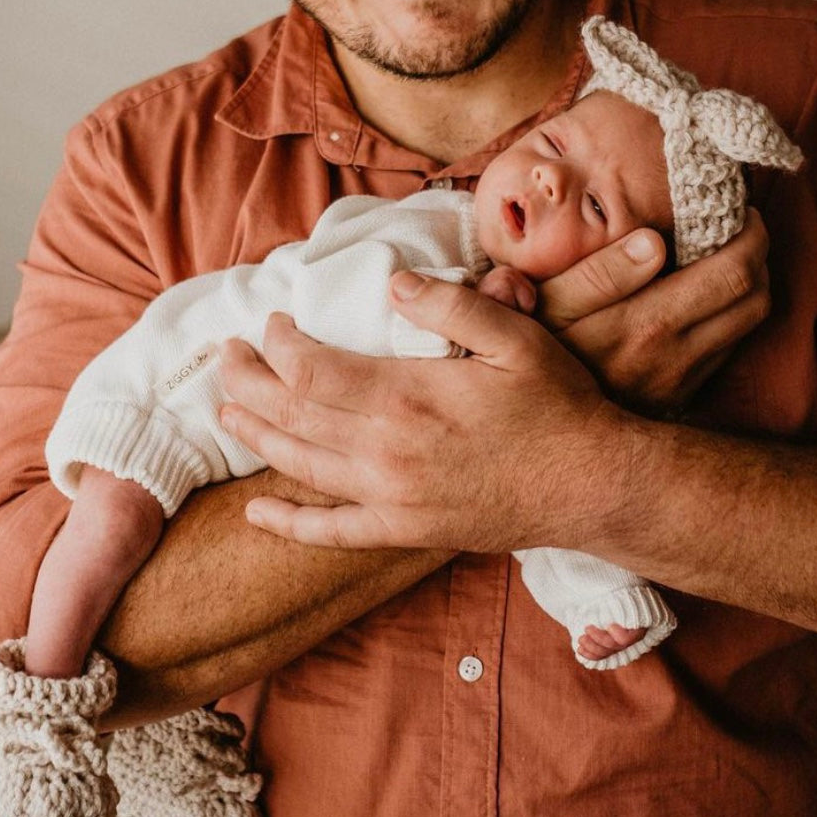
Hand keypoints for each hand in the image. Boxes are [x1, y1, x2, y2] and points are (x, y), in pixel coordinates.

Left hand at [218, 273, 622, 549]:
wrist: (590, 485)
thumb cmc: (557, 407)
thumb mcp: (517, 338)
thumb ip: (452, 306)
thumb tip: (392, 283)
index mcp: (407, 397)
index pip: (310, 370)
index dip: (278, 345)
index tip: (272, 324)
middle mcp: (385, 450)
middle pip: (291, 414)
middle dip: (249, 382)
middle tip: (226, 358)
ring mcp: (391, 496)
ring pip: (300, 465)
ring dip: (256, 436)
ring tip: (227, 412)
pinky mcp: (403, 529)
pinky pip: (332, 533)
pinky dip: (289, 525)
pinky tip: (256, 513)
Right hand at [538, 210, 770, 413]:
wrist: (534, 419)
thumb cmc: (534, 346)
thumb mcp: (548, 303)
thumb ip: (599, 273)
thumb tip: (653, 241)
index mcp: (648, 324)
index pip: (735, 273)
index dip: (752, 234)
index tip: (740, 211)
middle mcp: (676, 357)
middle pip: (756, 298)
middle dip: (758, 256)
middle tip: (738, 229)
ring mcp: (680, 382)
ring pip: (748, 326)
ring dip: (747, 287)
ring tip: (722, 259)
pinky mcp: (677, 398)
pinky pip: (725, 351)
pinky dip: (728, 318)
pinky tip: (700, 301)